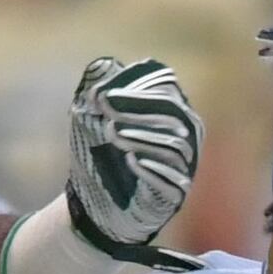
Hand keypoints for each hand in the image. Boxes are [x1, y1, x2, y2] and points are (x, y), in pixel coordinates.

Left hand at [63, 56, 201, 265]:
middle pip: (173, 113)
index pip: (163, 87)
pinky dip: (153, 169)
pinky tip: (131, 161)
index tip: (101, 96)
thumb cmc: (97, 156)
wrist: (95, 207)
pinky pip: (174, 181)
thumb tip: (103, 65)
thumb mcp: (89, 117)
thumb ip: (95, 87)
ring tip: (113, 134)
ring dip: (143, 137)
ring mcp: (183, 166)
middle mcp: (183, 134)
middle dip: (139, 108)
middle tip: (106, 109)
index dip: (134, 88)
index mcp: (167, 109)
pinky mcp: (176, 195)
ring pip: (175, 146)